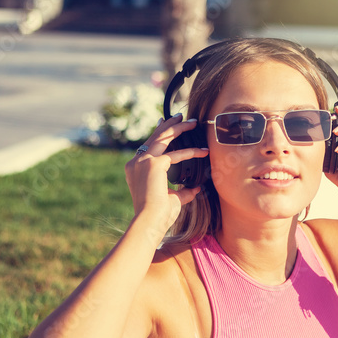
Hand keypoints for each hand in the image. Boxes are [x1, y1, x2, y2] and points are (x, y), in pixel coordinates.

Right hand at [124, 113, 208, 234]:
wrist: (149, 222)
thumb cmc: (158, 215)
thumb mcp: (172, 199)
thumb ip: (183, 191)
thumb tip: (196, 188)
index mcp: (134, 168)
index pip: (148, 145)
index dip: (159, 133)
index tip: (165, 123)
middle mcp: (135, 162)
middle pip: (155, 137)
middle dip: (169, 124)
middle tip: (182, 116)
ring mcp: (142, 162)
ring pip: (163, 137)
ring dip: (179, 128)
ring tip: (192, 122)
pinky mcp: (153, 165)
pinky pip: (175, 155)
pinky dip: (190, 152)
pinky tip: (203, 151)